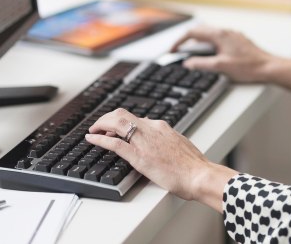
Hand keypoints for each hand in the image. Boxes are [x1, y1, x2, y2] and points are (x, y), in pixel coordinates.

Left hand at [85, 109, 236, 210]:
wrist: (199, 175)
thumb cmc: (193, 166)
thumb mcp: (180, 146)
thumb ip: (168, 142)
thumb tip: (163, 145)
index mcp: (162, 127)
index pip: (136, 118)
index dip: (121, 120)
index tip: (114, 126)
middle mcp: (151, 129)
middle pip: (122, 114)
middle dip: (107, 118)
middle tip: (99, 125)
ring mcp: (144, 141)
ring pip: (115, 123)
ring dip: (101, 124)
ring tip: (93, 130)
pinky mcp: (138, 156)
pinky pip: (113, 143)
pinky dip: (99, 139)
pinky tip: (91, 139)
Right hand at [171, 26, 276, 82]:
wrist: (268, 67)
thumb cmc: (248, 67)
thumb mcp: (220, 67)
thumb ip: (201, 64)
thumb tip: (187, 63)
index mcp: (219, 35)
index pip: (192, 33)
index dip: (179, 42)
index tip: (172, 51)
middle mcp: (226, 32)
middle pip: (200, 31)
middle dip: (187, 40)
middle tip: (179, 51)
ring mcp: (233, 35)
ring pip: (210, 34)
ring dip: (198, 42)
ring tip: (192, 54)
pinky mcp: (238, 41)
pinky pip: (219, 38)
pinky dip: (209, 44)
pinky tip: (211, 54)